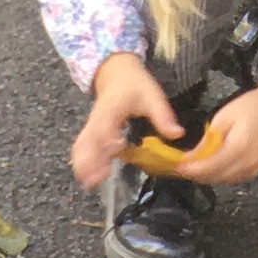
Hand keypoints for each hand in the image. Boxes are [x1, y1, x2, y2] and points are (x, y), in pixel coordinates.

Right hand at [71, 49, 182, 189]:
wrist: (117, 73)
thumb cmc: (135, 85)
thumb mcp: (152, 96)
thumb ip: (163, 116)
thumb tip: (178, 134)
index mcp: (111, 110)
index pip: (105, 128)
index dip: (107, 141)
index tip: (115, 152)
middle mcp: (97, 120)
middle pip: (86, 142)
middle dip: (88, 162)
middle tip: (95, 182)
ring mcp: (91, 127)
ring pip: (80, 147)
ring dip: (83, 166)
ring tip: (90, 185)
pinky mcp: (89, 133)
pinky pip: (80, 149)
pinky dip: (82, 163)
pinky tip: (88, 178)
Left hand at [180, 78, 257, 186]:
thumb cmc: (252, 107)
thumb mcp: (224, 117)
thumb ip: (207, 140)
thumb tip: (190, 157)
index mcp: (238, 147)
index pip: (207, 167)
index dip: (189, 169)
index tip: (175, 166)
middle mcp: (246, 164)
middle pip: (212, 178)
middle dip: (194, 174)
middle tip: (180, 166)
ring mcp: (251, 171)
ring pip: (219, 181)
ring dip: (204, 175)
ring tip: (193, 165)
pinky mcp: (253, 173)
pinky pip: (229, 179)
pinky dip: (217, 174)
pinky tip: (210, 165)